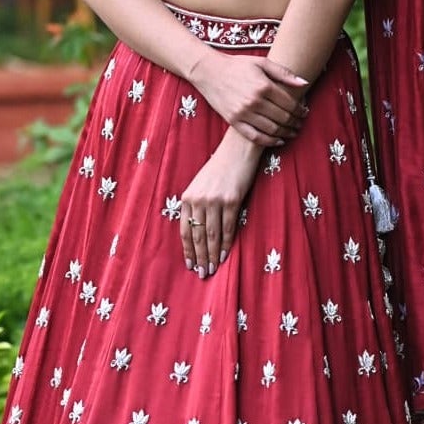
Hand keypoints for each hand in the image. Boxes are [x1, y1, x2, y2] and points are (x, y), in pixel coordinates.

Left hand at [179, 133, 263, 276]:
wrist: (238, 149)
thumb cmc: (221, 168)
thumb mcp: (201, 185)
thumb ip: (197, 205)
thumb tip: (198, 232)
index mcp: (188, 197)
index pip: (185, 230)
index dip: (187, 250)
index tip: (190, 264)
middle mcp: (198, 199)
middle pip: (197, 235)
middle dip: (199, 257)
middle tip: (202, 273)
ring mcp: (215, 200)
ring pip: (211, 235)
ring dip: (211, 255)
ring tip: (212, 269)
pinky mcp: (232, 200)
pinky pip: (227, 227)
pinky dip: (226, 244)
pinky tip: (224, 255)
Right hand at [190, 49, 308, 144]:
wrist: (208, 71)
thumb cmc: (237, 65)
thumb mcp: (261, 63)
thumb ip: (284, 73)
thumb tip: (304, 83)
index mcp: (263, 86)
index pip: (289, 103)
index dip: (300, 110)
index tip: (305, 112)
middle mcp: (254, 101)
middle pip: (283, 117)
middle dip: (295, 122)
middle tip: (300, 123)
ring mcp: (243, 113)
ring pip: (272, 129)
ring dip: (286, 133)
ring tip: (293, 132)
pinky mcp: (234, 121)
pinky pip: (255, 136)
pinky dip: (269, 141)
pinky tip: (278, 140)